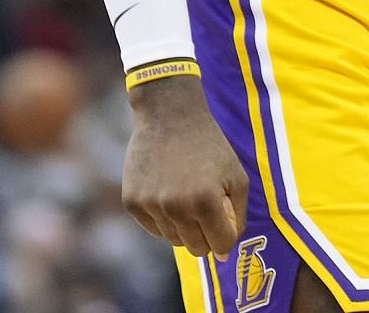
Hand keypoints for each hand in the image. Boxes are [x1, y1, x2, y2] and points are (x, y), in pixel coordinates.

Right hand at [122, 75, 248, 260]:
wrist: (169, 114)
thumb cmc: (209, 145)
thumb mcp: (237, 176)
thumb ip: (237, 217)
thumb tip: (223, 254)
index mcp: (205, 201)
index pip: (220, 246)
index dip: (225, 238)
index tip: (224, 223)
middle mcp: (176, 207)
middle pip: (196, 248)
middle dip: (206, 235)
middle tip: (206, 209)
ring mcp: (151, 205)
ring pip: (173, 239)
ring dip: (183, 225)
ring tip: (186, 193)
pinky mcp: (132, 202)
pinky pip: (153, 228)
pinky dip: (163, 217)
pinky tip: (167, 190)